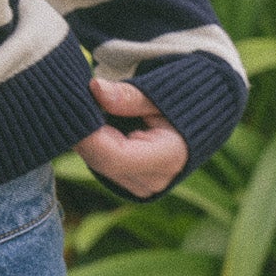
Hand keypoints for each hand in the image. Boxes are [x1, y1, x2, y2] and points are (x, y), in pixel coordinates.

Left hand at [74, 76, 187, 198]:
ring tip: (91, 109)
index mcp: (168, 158)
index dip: (87, 134)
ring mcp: (143, 187)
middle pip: (102, 162)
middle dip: (83, 132)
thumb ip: (127, 95)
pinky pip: (103, 166)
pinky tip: (97, 125)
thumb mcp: (159, 93)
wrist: (202, 121)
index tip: (73, 106)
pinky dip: (95, 145)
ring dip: (88, 138)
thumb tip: (94, 88)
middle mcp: (154, 181)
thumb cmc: (181, 102)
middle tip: (76, 101)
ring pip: (98, 165)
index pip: (114, 156)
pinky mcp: (133, 185)